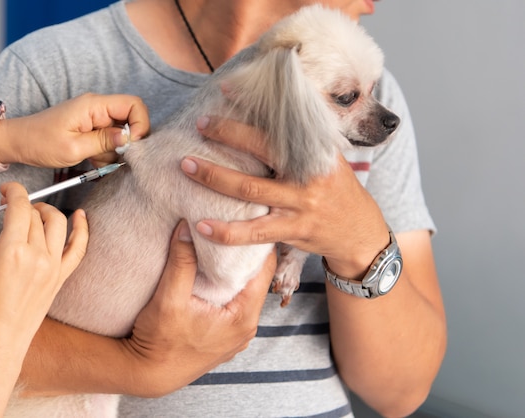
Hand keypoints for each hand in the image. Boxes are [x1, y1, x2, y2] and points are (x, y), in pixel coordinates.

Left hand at [0, 93, 148, 167]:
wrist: (18, 143)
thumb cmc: (40, 142)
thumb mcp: (74, 147)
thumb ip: (104, 142)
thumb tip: (130, 138)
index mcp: (94, 105)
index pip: (134, 104)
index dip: (140, 124)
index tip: (132, 145)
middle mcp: (97, 108)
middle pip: (130, 120)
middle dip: (126, 142)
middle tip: (113, 157)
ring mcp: (94, 118)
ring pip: (120, 134)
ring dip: (113, 152)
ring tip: (92, 159)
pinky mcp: (91, 128)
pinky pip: (109, 141)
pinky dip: (104, 153)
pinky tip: (90, 159)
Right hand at [0, 183, 88, 354]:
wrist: (0, 336)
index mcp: (11, 250)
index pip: (20, 206)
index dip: (13, 191)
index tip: (5, 190)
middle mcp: (37, 256)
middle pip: (36, 214)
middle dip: (23, 205)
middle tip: (10, 208)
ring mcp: (53, 266)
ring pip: (58, 223)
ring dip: (46, 211)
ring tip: (33, 213)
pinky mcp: (62, 276)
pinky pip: (79, 248)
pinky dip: (82, 229)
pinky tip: (80, 215)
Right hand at [118, 220, 275, 396]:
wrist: (147, 375)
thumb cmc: (159, 343)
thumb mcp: (168, 299)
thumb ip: (181, 262)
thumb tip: (187, 227)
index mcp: (243, 317)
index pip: (264, 270)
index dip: (256, 243)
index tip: (248, 220)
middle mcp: (246, 327)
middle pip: (256, 279)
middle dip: (244, 253)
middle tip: (235, 225)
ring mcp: (236, 334)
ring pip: (244, 291)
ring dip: (234, 269)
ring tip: (223, 243)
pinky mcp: (223, 335)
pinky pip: (233, 302)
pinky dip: (226, 284)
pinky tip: (212, 271)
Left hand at [182, 116, 389, 278]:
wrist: (359, 232)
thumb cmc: (336, 190)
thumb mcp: (329, 158)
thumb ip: (303, 140)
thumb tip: (273, 111)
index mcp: (317, 151)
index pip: (281, 122)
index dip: (252, 106)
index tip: (226, 91)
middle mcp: (309, 174)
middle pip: (262, 150)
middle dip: (227, 135)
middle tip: (199, 124)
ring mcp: (301, 204)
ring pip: (252, 189)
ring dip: (215, 177)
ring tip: (186, 167)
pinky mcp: (294, 231)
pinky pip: (255, 231)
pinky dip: (227, 230)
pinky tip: (201, 225)